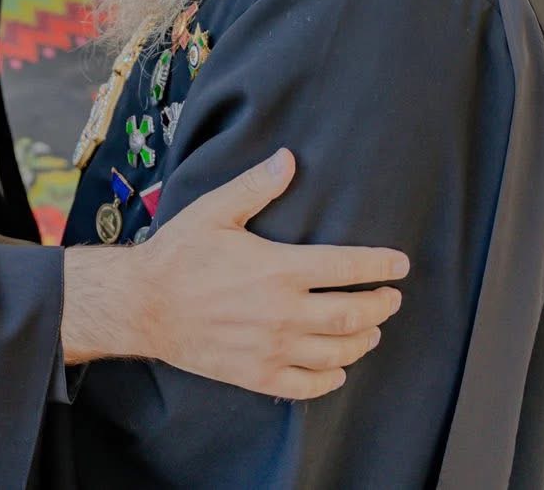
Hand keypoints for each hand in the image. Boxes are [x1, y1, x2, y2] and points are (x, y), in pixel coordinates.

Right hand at [128, 150, 408, 398]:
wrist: (143, 305)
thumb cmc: (179, 254)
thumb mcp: (215, 211)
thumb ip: (256, 186)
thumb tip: (288, 158)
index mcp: (279, 268)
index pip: (348, 266)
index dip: (381, 266)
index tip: (400, 265)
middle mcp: (283, 311)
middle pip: (354, 314)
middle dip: (381, 305)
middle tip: (391, 298)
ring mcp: (273, 348)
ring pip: (339, 352)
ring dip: (364, 340)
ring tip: (372, 330)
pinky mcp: (258, 374)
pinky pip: (308, 385)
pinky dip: (331, 378)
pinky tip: (337, 368)